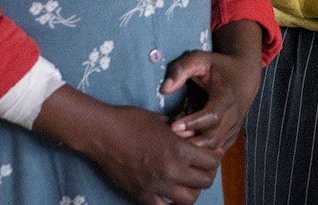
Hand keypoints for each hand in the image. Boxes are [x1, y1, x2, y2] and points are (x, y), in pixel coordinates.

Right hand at [33, 86, 220, 204]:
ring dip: (193, 191)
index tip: (212, 152)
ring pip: (189, 200)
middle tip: (204, 167)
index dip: (215, 156)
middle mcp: (171, 171)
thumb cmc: (132, 121)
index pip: (211, 162)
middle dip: (208, 174)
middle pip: (204, 182)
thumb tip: (197, 139)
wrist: (102, 133)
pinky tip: (170, 193)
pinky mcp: (141, 194)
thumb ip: (183, 133)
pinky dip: (170, 203)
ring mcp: (156, 186)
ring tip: (189, 182)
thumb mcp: (164, 121)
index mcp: (178, 150)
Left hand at [165, 20, 263, 151]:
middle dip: (191, 141)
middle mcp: (234, 114)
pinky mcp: (232, 135)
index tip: (173, 126)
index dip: (193, 123)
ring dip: (196, 148)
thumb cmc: (218, 67)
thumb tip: (165, 88)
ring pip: (216, 147)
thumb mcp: (200, 59)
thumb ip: (181, 69)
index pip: (212, 115)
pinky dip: (203, 152)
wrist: (245, 76)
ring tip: (176, 143)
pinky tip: (187, 147)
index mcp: (227, 95)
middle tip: (171, 138)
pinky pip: (218, 150)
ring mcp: (234, 127)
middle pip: (214, 137)